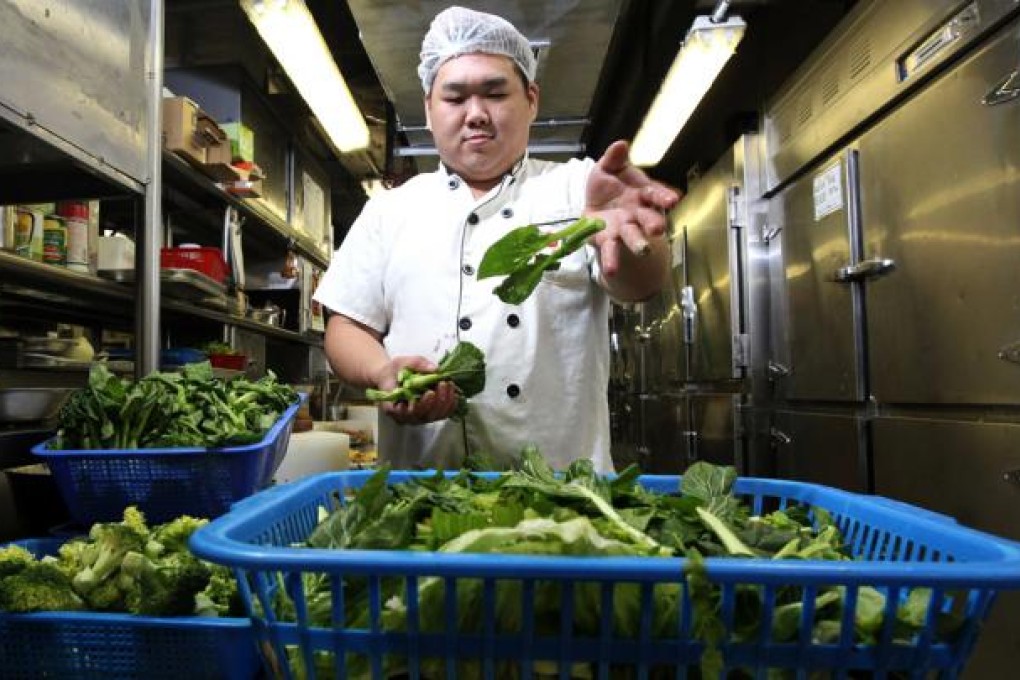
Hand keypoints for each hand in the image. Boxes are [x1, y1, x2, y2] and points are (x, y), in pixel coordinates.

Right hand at [374, 355, 459, 424]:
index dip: (420, 405)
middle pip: (424, 416)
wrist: (394, 376)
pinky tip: (452, 391)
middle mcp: (405, 417)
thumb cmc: (395, 371)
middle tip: (443, 383)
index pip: (406, 413)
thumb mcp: (401, 362)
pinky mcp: (428, 414)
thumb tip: (435, 369)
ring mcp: (418, 417)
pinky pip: (442, 414)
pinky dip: (450, 404)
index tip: (430, 392)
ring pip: (435, 416)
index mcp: (392, 407)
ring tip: (448, 384)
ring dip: (445, 401)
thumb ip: (416, 364)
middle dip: (437, 400)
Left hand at [585, 140, 680, 277]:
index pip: (656, 195)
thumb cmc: (607, 186)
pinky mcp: (609, 241)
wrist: (592, 206)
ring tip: (643, 251)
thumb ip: (614, 158)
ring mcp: (625, 229)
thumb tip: (621, 144)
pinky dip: (612, 260)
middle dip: (654, 223)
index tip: (673, 200)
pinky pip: (611, 251)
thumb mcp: (607, 168)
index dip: (664, 197)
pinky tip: (611, 271)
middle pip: (649, 219)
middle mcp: (637, 213)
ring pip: (634, 237)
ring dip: (638, 244)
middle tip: (659, 229)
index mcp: (641, 193)